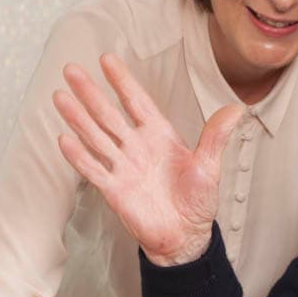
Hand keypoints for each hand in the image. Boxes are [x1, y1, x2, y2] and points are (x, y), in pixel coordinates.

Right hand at [52, 52, 243, 265]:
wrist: (185, 237)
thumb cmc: (197, 202)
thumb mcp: (209, 166)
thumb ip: (215, 137)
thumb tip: (237, 108)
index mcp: (159, 135)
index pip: (137, 102)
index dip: (122, 81)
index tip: (107, 60)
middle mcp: (136, 147)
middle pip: (108, 114)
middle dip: (90, 92)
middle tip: (71, 69)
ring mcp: (123, 167)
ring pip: (96, 137)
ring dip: (78, 117)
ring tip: (60, 97)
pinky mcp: (114, 190)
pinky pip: (94, 170)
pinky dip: (79, 156)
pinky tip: (64, 139)